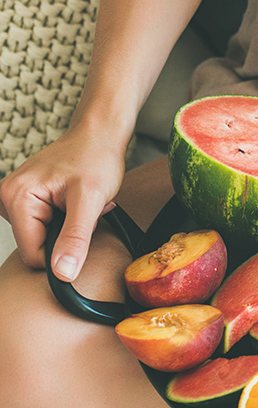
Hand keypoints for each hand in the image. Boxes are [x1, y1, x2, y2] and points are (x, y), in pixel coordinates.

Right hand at [0, 125, 126, 281]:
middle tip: (85, 211)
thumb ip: (75, 238)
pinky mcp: (25, 199)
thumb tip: (62, 273)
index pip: (33, 255)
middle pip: (35, 246)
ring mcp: (14, 198)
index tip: (84, 229)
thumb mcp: (90, 200)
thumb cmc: (96, 158)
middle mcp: (6, 197)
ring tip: (80, 204)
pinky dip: (64, 218)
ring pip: (41, 236)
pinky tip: (75, 202)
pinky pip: (43, 224)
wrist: (99, 134)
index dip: (63, 253)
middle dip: (66, 236)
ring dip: (67, 227)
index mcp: (15, 198)